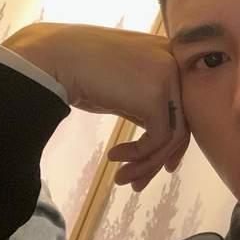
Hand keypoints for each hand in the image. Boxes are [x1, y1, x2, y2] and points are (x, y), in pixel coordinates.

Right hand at [4, 22, 189, 190]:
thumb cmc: (82, 71)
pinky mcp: (157, 93)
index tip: (164, 166)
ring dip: (147, 163)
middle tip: (138, 182)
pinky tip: (114, 157)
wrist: (55, 57)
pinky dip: (140, 155)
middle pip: (182, 123)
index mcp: (170, 57)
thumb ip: (148, 106)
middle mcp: (176, 63)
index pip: (185, 107)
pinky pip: (159, 138)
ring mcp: (169, 76)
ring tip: (122, 178)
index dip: (175, 142)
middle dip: (159, 159)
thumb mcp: (125, 87)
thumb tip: (164, 143)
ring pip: (173, 136)